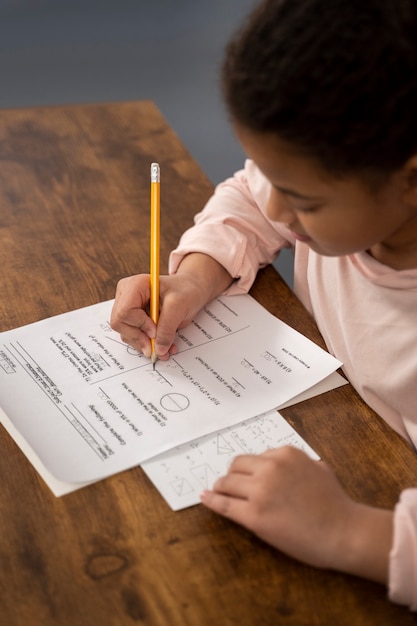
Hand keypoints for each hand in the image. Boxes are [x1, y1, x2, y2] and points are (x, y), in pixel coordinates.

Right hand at [110, 253, 233, 359]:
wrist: (190, 291)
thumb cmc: (185, 291)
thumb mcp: (179, 306)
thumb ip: (167, 327)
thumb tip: (159, 349)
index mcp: (135, 285)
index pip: (125, 311)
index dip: (139, 324)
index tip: (155, 332)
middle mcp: (126, 296)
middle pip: (120, 324)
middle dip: (139, 338)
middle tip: (157, 347)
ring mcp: (127, 308)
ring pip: (125, 333)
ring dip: (144, 344)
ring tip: (164, 347)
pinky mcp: (132, 320)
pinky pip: (133, 337)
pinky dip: (146, 344)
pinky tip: (161, 344)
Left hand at [201, 446, 392, 581]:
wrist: (343, 532)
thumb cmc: (336, 504)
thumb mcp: (320, 468)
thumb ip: (300, 462)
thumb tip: (289, 462)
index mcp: (285, 454)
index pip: (256, 456)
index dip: (251, 468)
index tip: (245, 475)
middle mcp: (270, 467)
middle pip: (237, 465)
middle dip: (233, 475)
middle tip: (231, 485)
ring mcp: (260, 491)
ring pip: (226, 483)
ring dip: (221, 487)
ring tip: (219, 492)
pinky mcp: (253, 516)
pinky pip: (224, 505)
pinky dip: (212, 501)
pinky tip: (204, 498)